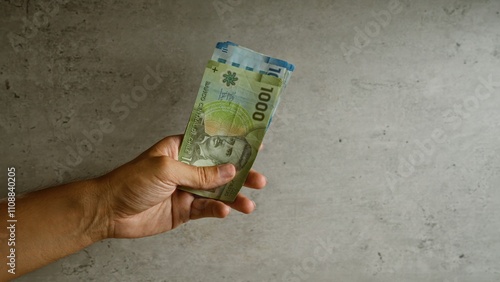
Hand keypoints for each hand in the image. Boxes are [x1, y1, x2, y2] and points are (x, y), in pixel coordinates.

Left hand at [99, 135, 265, 238]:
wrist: (109, 212)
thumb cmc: (130, 181)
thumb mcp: (166, 170)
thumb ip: (200, 173)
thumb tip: (228, 171)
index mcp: (181, 149)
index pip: (212, 143)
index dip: (233, 144)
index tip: (254, 144)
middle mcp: (186, 168)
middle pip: (220, 169)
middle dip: (240, 174)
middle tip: (259, 179)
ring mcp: (186, 189)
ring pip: (217, 192)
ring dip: (234, 197)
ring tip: (249, 204)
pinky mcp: (184, 210)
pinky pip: (206, 209)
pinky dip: (217, 210)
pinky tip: (224, 211)